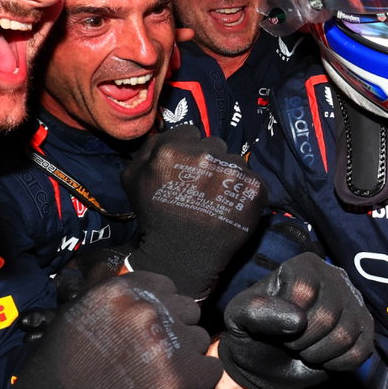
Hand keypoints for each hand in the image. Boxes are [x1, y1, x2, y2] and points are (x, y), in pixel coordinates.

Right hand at [0, 272, 221, 388]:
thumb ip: (101, 294)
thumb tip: (112, 268)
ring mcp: (165, 346)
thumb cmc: (54, 378)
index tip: (144, 334)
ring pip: (200, 341)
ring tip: (152, 383)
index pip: (165, 287)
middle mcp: (145, 311)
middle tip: (148, 362)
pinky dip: (195, 387)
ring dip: (184, 360)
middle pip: (188, 312)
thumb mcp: (72, 319)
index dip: (158, 312)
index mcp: (118, 291)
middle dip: (174, 334)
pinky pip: (210, 371)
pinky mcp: (180, 382)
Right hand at [122, 131, 266, 299]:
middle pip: (214, 145)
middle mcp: (205, 155)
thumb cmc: (155, 217)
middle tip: (201, 186)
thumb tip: (169, 136)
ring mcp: (233, 171)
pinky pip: (252, 179)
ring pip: (234, 161)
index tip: (186, 169)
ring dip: (227, 175)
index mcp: (172, 149)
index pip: (190, 132)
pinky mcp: (254, 188)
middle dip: (208, 161)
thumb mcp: (133, 177)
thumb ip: (149, 149)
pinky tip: (231, 207)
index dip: (187, 149)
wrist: (180, 256)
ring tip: (216, 199)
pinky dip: (244, 192)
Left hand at [221, 254, 374, 388]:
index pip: (304, 291)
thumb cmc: (253, 333)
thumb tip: (298, 319)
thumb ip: (256, 311)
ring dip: (318, 354)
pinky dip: (337, 363)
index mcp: (304, 266)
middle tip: (290, 343)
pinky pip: (361, 351)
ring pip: (346, 334)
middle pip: (328, 315)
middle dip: (302, 341)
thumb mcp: (239, 318)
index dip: (287, 319)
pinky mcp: (366, 328)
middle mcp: (335, 277)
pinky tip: (324, 357)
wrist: (268, 364)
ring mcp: (354, 302)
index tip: (275, 327)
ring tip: (305, 349)